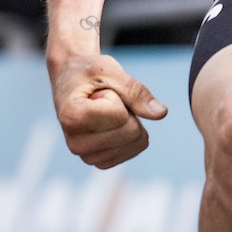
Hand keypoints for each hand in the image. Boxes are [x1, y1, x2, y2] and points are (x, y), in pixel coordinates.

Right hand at [49, 50, 167, 168]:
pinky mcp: (97, 161)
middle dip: (127, 110)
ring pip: (135, 143)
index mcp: (72, 117)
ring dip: (129, 122)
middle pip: (131, 132)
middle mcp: (75, 143)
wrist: (70, 80)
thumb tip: (161, 113)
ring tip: (105, 111)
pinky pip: (132, 151)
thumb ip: (136, 92)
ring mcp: (85, 155)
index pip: (120, 115)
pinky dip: (131, 135)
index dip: (118, 96)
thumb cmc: (88, 72)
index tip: (99, 91)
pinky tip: (111, 124)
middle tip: (104, 101)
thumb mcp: (111, 71)